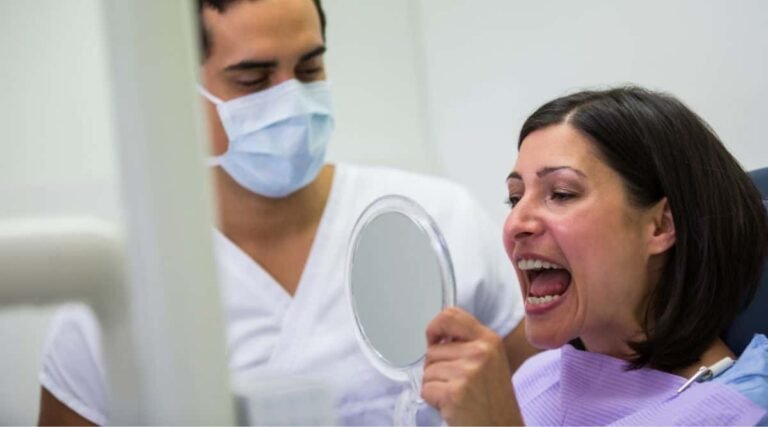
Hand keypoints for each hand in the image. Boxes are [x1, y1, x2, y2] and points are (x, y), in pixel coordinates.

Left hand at [421, 307, 522, 425]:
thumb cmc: (493, 398)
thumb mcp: (490, 360)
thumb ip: (467, 343)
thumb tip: (436, 337)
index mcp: (489, 340)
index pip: (451, 315)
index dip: (435, 326)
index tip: (434, 340)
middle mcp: (480, 352)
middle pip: (433, 350)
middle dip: (436, 368)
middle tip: (457, 383)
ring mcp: (467, 373)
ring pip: (427, 370)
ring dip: (435, 385)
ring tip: (457, 394)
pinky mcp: (454, 393)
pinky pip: (426, 389)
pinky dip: (433, 400)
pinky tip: (451, 405)